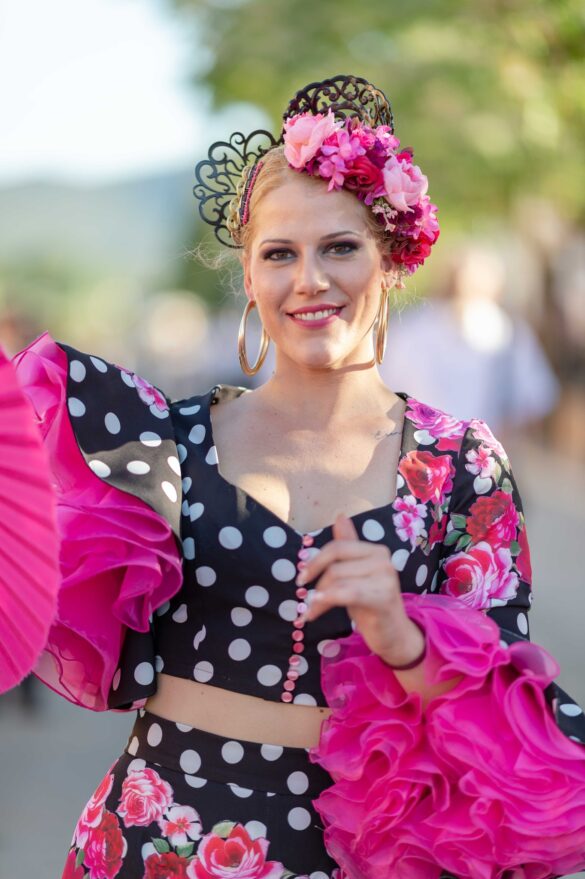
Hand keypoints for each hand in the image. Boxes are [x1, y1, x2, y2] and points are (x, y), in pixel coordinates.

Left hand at [297, 513, 425, 665]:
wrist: (395, 635)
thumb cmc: (372, 604)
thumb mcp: (356, 574)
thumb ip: (348, 547)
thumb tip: (339, 516)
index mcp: (376, 550)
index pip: (337, 547)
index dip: (315, 561)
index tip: (302, 578)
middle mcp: (383, 559)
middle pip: (335, 565)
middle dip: (317, 583)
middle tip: (307, 602)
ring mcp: (386, 578)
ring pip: (338, 579)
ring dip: (318, 598)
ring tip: (311, 612)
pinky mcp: (383, 597)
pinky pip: (347, 594)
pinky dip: (326, 601)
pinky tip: (315, 611)